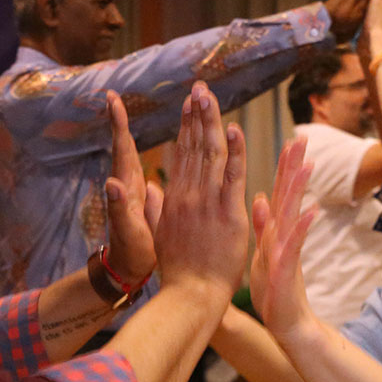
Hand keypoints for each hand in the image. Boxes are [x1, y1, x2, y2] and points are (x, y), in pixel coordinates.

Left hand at [104, 91, 162, 288]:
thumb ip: (118, 208)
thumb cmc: (130, 253)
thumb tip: (110, 184)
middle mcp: (127, 183)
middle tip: (116, 95)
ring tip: (144, 113)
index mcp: (126, 187)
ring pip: (136, 154)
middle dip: (122, 119)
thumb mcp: (127, 232)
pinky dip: (153, 154)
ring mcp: (134, 190)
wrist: (130, 270)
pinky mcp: (143, 199)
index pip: (121, 148)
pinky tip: (164, 146)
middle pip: (125, 144)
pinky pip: (145, 169)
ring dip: (137, 132)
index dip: (118, 124)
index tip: (111, 99)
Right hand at [154, 82, 247, 297]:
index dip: (185, 127)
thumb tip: (148, 188)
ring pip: (210, 154)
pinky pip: (232, 175)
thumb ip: (155, 209)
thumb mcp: (160, 235)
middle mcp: (188, 195)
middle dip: (196, 114)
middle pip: (193, 146)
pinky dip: (234, 150)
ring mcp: (207, 202)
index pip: (181, 155)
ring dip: (211, 122)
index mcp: (175, 199)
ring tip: (210, 95)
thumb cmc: (178, 271)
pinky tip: (233, 128)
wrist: (190, 295)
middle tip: (200, 87)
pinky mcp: (227, 213)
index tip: (188, 104)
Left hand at [248, 138, 317, 342]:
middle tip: (302, 138)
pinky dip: (302, 228)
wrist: (286, 324)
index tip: (288, 140)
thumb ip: (263, 224)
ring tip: (307, 165)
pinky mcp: (287, 269)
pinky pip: (294, 245)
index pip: (279, 192)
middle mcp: (283, 235)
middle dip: (294, 167)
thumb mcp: (263, 251)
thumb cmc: (273, 290)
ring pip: (294, 214)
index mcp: (274, 230)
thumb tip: (260, 197)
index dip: (283, 167)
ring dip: (300, 190)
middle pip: (289, 195)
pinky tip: (310, 212)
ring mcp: (287, 250)